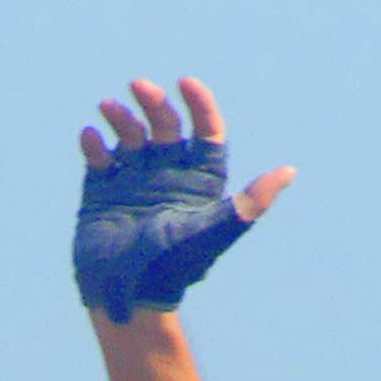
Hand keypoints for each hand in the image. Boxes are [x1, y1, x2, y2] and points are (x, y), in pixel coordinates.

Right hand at [74, 76, 295, 322]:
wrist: (125, 296)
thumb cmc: (171, 268)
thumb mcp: (212, 233)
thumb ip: (248, 204)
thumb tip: (289, 172)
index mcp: (199, 180)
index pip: (205, 130)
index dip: (199, 103)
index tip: (185, 83)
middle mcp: (168, 174)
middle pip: (166, 125)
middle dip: (154, 103)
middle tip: (138, 87)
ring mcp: (133, 180)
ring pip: (131, 134)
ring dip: (121, 117)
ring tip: (107, 108)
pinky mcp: (102, 191)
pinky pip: (100, 158)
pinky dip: (94, 144)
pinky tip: (91, 138)